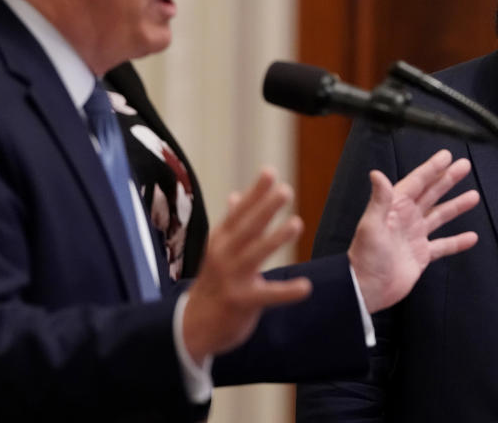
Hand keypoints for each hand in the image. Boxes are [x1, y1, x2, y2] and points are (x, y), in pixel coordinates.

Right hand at [182, 168, 311, 365]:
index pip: (239, 212)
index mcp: (221, 240)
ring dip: (275, 238)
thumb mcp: (218, 251)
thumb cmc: (213, 283)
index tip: (270, 171)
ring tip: (297, 223)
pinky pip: (267, 295)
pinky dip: (286, 291)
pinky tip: (305, 286)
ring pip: (255, 254)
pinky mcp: (241, 302)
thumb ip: (232, 223)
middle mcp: (224, 255)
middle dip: (265, 207)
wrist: (192, 326)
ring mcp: (231, 278)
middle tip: (285, 190)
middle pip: (247, 228)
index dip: (255, 192)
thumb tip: (235, 195)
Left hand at [348, 149, 478, 312]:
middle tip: (464, 166)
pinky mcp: (421, 255)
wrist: (367, 289)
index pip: (416, 182)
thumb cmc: (365, 257)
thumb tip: (376, 174)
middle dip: (447, 179)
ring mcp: (415, 236)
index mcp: (395, 208)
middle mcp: (406, 218)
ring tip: (474, 196)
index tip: (446, 156)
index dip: (431, 168)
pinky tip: (471, 237)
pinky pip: (443, 245)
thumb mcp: (371, 225)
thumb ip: (379, 200)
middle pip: (431, 194)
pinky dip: (457, 242)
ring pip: (439, 216)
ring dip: (456, 206)